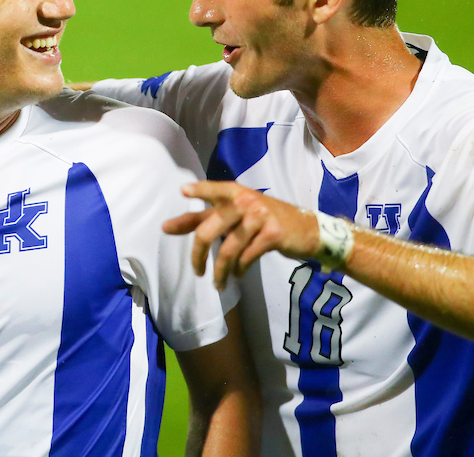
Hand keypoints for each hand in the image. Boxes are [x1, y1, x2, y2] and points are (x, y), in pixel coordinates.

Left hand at [163, 181, 319, 289]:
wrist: (307, 230)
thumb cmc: (264, 221)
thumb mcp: (236, 215)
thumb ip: (203, 218)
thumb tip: (166, 227)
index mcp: (236, 193)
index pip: (215, 190)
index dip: (200, 190)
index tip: (182, 191)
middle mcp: (247, 201)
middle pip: (211, 228)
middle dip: (198, 254)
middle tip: (197, 271)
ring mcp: (260, 217)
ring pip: (228, 249)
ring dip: (220, 271)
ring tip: (218, 283)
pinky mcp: (273, 234)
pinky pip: (247, 257)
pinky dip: (239, 270)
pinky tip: (237, 275)